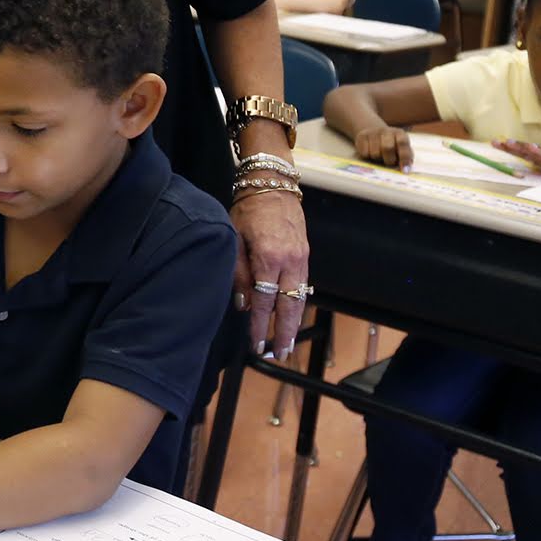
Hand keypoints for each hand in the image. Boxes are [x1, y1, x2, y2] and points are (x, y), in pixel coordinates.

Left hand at [232, 188, 308, 358]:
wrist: (273, 185)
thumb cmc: (248, 210)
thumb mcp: (234, 238)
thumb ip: (239, 273)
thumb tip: (244, 304)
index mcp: (269, 258)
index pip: (265, 302)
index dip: (261, 326)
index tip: (257, 345)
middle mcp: (290, 262)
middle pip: (288, 307)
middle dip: (284, 334)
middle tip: (278, 355)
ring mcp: (302, 259)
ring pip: (300, 300)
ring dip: (294, 324)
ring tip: (288, 344)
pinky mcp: (306, 255)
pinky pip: (304, 287)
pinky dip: (298, 306)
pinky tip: (293, 318)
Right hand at [353, 124, 412, 169]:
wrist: (374, 133)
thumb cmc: (392, 146)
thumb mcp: (401, 150)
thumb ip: (406, 158)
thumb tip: (405, 170)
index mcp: (399, 133)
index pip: (402, 143)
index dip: (404, 157)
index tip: (404, 170)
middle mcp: (386, 130)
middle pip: (387, 148)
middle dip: (389, 160)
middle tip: (389, 163)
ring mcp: (373, 132)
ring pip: (375, 153)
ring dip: (377, 159)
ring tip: (379, 156)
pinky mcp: (362, 136)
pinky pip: (364, 153)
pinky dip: (368, 157)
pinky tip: (370, 152)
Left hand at [494, 140, 540, 183]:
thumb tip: (534, 172)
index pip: (524, 153)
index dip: (510, 148)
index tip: (496, 143)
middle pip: (525, 150)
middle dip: (509, 146)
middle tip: (494, 142)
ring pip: (534, 152)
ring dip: (521, 147)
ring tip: (507, 142)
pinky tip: (532, 148)